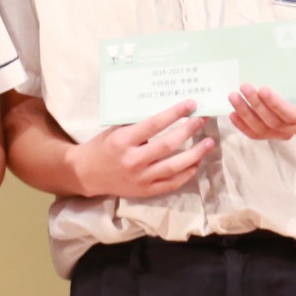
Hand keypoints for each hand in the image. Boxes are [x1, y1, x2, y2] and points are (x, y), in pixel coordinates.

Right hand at [70, 101, 213, 199]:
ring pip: (174, 166)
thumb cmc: (103, 146)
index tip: (191, 104)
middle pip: (168, 145)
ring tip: (209, 143)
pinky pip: (172, 183)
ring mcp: (140, 178)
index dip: (175, 113)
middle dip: (189, 130)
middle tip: (203, 120)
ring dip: (195, 154)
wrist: (86, 174)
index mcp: (123, 141)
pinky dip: (187, 173)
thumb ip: (138, 123)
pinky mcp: (145, 191)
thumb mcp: (116, 130)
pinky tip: (197, 162)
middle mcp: (132, 160)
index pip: (154, 124)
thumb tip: (168, 111)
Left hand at [227, 73, 295, 142]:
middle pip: (274, 122)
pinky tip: (233, 113)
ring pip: (262, 129)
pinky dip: (242, 125)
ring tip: (233, 97)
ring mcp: (282, 133)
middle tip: (244, 87)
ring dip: (245, 114)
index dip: (276, 104)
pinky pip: (255, 134)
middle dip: (256, 105)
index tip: (262, 89)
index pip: (291, 114)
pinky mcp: (270, 134)